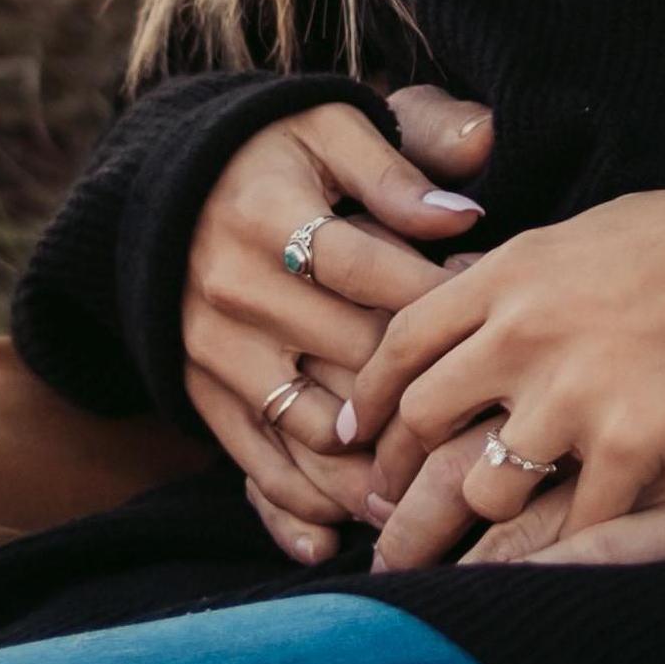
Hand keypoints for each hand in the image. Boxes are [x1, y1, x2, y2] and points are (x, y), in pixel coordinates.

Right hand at [179, 93, 490, 563]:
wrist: (169, 187)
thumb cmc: (284, 152)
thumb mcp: (336, 124)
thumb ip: (406, 155)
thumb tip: (465, 209)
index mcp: (268, 211)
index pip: (364, 266)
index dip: (435, 294)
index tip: (493, 314)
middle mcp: (232, 286)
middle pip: (344, 354)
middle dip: (422, 392)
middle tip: (495, 425)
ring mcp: (212, 348)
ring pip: (301, 424)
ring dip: (366, 470)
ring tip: (433, 499)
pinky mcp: (200, 392)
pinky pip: (246, 459)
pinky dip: (290, 505)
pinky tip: (337, 539)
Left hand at [346, 189, 664, 565]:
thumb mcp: (584, 233)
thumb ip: (519, 278)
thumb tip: (465, 304)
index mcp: (509, 274)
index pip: (405, 340)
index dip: (372, 395)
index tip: (355, 430)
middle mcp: (523, 332)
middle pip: (428, 417)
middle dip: (397, 473)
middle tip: (387, 510)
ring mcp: (574, 392)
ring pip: (486, 484)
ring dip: (480, 517)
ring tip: (469, 548)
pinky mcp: (629, 442)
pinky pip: (577, 520)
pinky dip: (568, 551)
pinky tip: (559, 566)